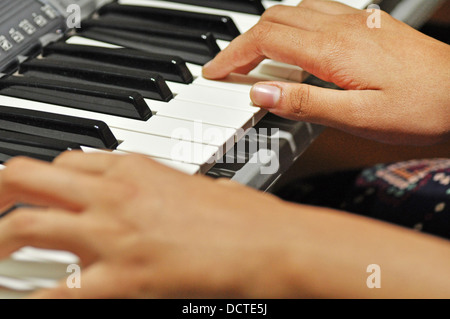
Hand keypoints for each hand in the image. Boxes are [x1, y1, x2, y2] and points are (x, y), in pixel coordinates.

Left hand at [0, 152, 309, 297]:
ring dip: (1, 239)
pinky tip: (27, 300)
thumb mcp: (201, 185)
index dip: (48, 176)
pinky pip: (57, 292)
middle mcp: (115, 193)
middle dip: (1, 190)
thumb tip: (163, 193)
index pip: (70, 160)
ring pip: (27, 226)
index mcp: (137, 168)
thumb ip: (169, 186)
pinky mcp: (122, 277)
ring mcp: (113, 234)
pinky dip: (35, 298)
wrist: (269, 243)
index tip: (40, 188)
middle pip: (31, 176)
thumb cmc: (245, 216)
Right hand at [203, 0, 449, 144]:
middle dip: (243, 42)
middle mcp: (340, 27)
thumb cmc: (421, 107)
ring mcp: (354, 21)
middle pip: (274, 20)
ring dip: (265, 30)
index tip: (215, 70)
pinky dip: (291, 24)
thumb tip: (261, 94)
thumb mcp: (358, 117)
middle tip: (229, 65)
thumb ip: (306, 103)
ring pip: (293, 11)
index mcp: (332, 50)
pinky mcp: (365, 24)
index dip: (234, 55)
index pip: (266, 41)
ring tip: (253, 55)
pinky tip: (293, 41)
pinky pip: (316, 11)